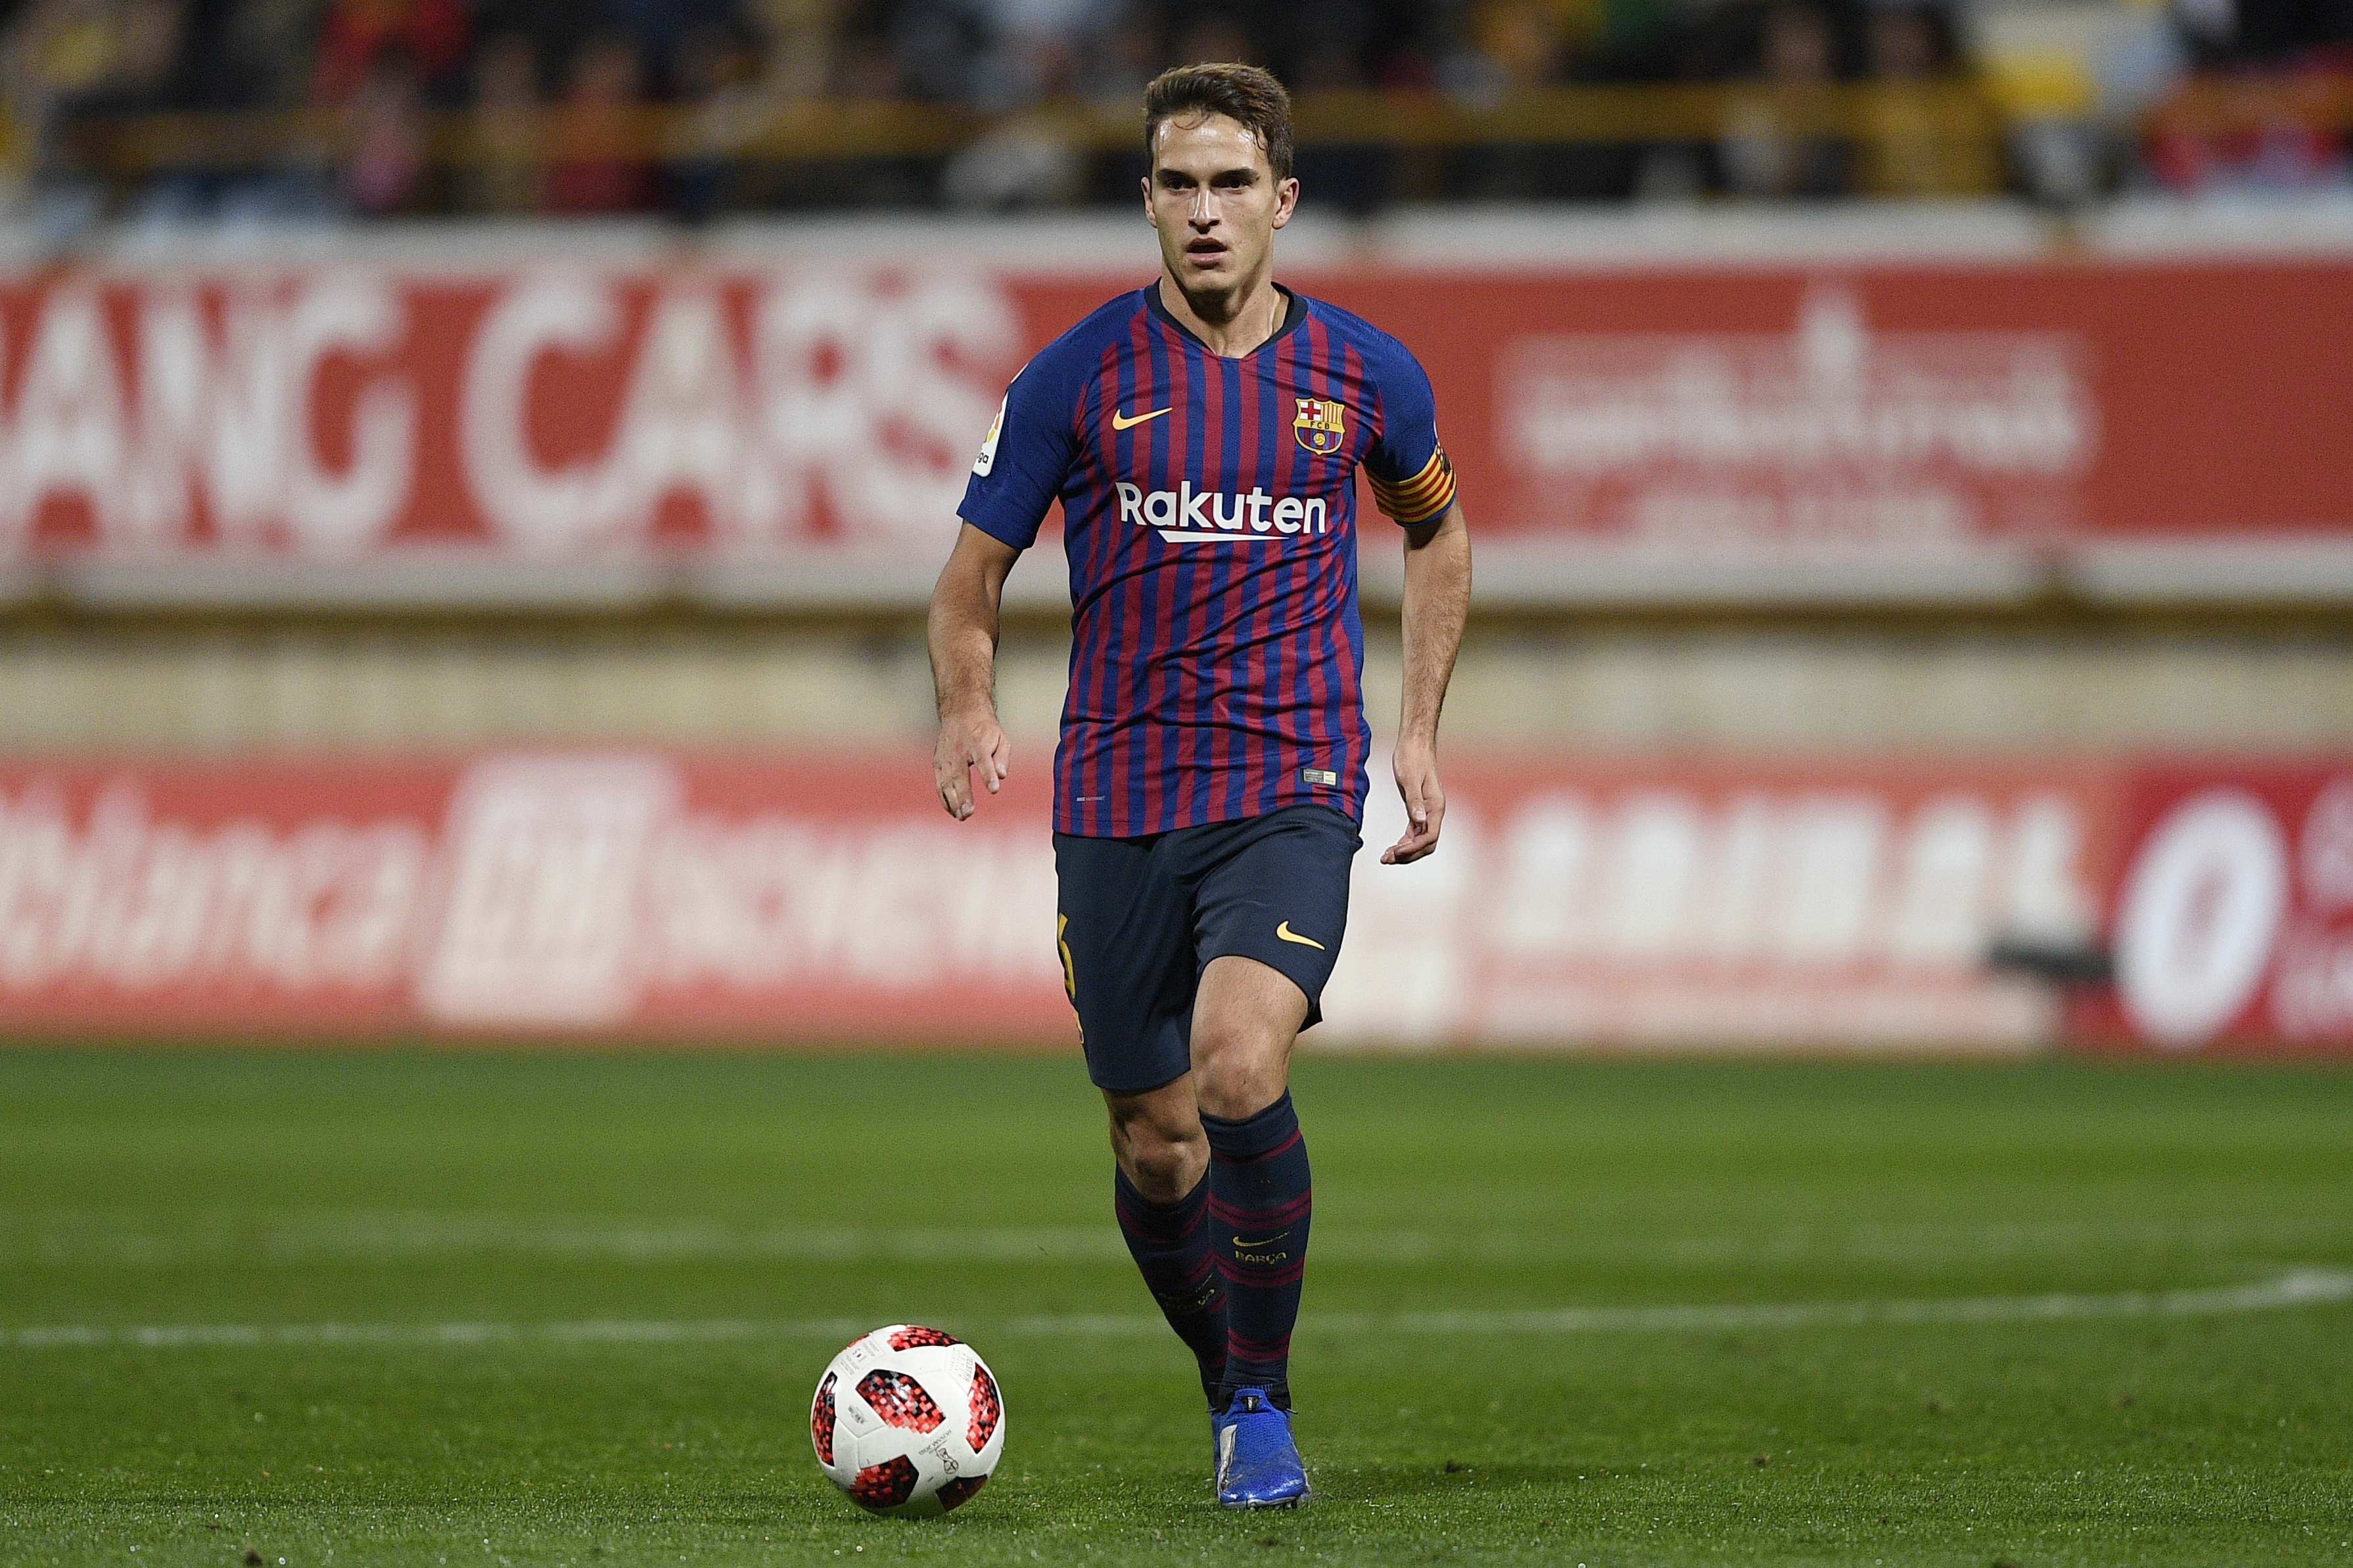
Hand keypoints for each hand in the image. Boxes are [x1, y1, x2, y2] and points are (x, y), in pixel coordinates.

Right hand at [934, 708, 1009, 820]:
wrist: (961, 713)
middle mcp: (959, 751)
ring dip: (953, 801)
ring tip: (961, 816)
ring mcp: (946, 757)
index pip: (983, 761)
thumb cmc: (985, 730)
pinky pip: (940, 783)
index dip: (988, 775)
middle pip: (960, 775)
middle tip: (969, 813)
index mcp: (978, 743)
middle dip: (964, 795)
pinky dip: (945, 798)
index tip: (994, 789)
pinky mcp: (938, 763)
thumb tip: (1002, 775)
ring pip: (946, 782)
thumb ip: (1003, 757)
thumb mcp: (1001, 738)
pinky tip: (953, 811)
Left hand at [1383, 738, 1444, 863]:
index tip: (1395, 852)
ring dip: (1405, 851)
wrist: (1414, 743)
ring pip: (1420, 840)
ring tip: (1386, 857)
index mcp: (1436, 805)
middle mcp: (1434, 811)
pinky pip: (1414, 832)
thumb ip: (1415, 801)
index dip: (1413, 848)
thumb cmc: (1413, 757)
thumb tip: (1420, 822)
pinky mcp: (1418, 808)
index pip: (1429, 836)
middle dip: (1408, 855)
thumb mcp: (1410, 778)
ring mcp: (1427, 811)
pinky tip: (1393, 847)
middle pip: (1426, 844)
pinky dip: (1404, 842)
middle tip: (1387, 859)